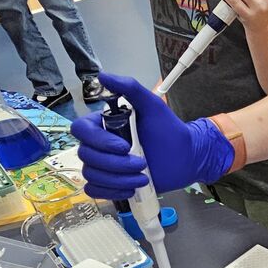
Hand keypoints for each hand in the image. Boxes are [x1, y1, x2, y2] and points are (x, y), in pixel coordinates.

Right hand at [69, 73, 233, 199]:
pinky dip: (110, 192)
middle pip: (86, 155)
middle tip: (142, 163)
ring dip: (118, 179)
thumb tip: (103, 76)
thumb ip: (130, 88)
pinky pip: (95, 190)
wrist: (186, 157)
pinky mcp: (111, 183)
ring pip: (92, 175)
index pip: (81, 130)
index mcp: (104, 124)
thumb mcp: (153, 105)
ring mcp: (104, 165)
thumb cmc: (169, 130)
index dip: (98, 140)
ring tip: (143, 177)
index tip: (124, 146)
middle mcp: (100, 144)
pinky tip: (131, 189)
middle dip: (115, 164)